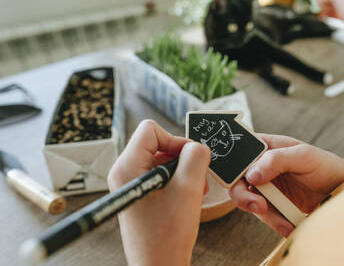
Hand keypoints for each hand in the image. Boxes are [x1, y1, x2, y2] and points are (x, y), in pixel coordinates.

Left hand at [108, 120, 210, 265]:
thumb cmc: (167, 235)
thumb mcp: (189, 187)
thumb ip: (196, 156)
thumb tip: (198, 145)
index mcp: (128, 167)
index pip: (151, 130)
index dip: (175, 139)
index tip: (191, 158)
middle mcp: (124, 172)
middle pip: (157, 144)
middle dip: (181, 157)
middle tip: (197, 177)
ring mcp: (131, 184)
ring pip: (161, 159)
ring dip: (183, 171)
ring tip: (195, 190)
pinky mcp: (140, 194)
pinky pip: (160, 175)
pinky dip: (178, 181)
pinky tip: (188, 196)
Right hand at [229, 134, 343, 236]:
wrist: (343, 193)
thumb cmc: (327, 166)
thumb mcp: (304, 156)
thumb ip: (276, 160)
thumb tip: (251, 173)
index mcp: (267, 146)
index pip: (239, 151)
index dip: (233, 164)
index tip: (242, 179)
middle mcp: (263, 165)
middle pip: (237, 179)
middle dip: (243, 195)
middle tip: (258, 206)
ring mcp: (267, 185)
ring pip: (249, 200)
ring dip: (263, 213)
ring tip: (282, 221)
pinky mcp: (274, 204)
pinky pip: (264, 214)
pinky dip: (274, 221)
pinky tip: (287, 224)